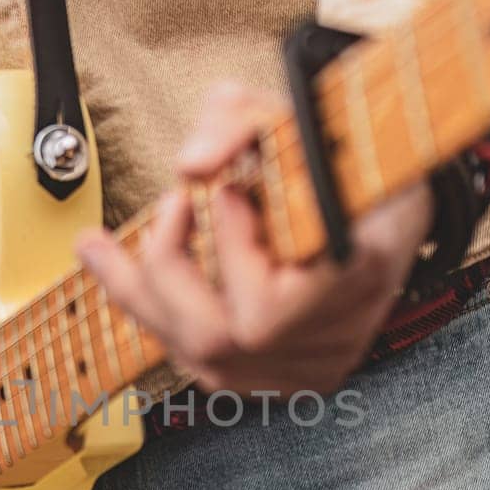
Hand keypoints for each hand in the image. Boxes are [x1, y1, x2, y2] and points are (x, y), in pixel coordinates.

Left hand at [77, 84, 433, 395]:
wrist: (390, 198)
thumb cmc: (347, 156)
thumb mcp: (302, 114)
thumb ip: (240, 123)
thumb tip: (189, 164)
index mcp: (358, 275)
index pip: (268, 305)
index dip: (232, 251)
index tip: (227, 191)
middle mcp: (337, 334)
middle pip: (219, 339)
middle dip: (165, 273)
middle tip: (167, 207)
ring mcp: (313, 364)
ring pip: (202, 356)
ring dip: (143, 296)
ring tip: (99, 248)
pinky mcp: (291, 375)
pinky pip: (206, 364)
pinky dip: (164, 317)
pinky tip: (135, 279)